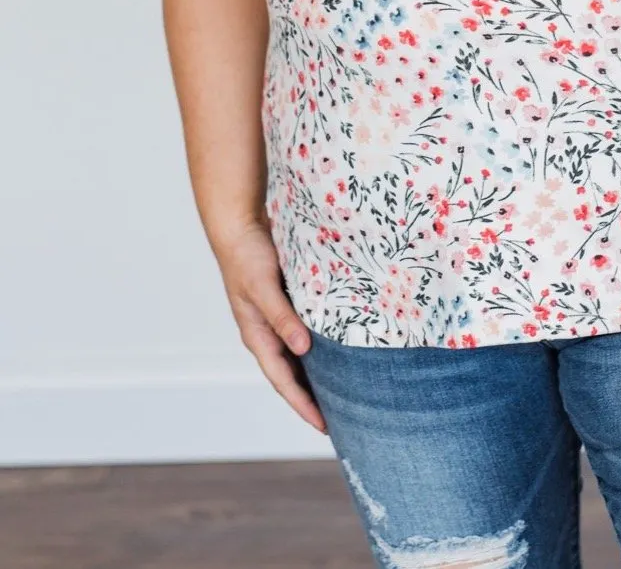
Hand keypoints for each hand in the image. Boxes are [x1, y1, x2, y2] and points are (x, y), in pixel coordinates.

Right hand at [213, 219, 326, 432]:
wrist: (241, 228)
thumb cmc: (248, 258)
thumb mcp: (263, 287)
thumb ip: (282, 317)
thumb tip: (303, 350)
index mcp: (258, 337)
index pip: (284, 381)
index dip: (303, 405)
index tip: (325, 426)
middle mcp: (269, 335)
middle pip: (294, 376)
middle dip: (314, 399)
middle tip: (343, 421)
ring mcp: (279, 322)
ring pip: (302, 358)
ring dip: (320, 376)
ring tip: (346, 394)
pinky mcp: (289, 306)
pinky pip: (308, 335)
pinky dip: (323, 349)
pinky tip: (342, 353)